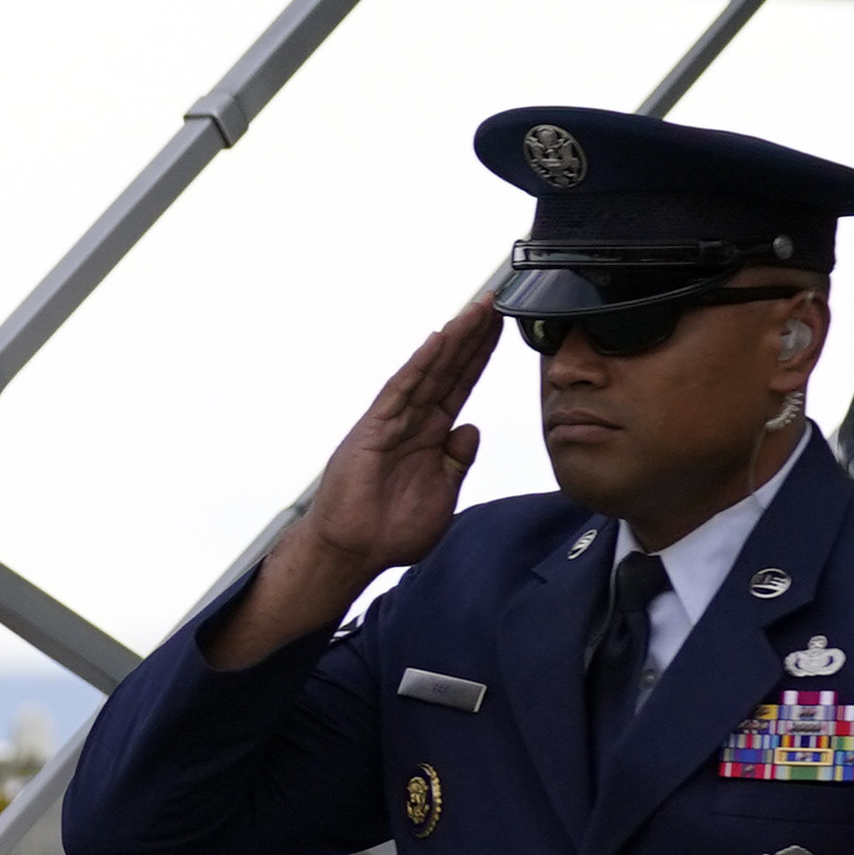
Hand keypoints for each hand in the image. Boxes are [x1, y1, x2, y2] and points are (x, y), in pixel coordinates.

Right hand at [207, 304, 502, 669]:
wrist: (353, 553)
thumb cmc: (388, 532)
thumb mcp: (442, 495)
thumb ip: (457, 461)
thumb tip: (471, 428)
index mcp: (430, 437)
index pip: (460, 386)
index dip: (480, 356)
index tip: (500, 328)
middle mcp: (412, 422)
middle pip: (448, 370)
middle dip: (472, 336)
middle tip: (495, 301)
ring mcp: (392, 422)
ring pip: (429, 372)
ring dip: (454, 340)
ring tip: (477, 310)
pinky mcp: (374, 429)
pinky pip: (401, 390)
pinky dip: (420, 364)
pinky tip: (439, 340)